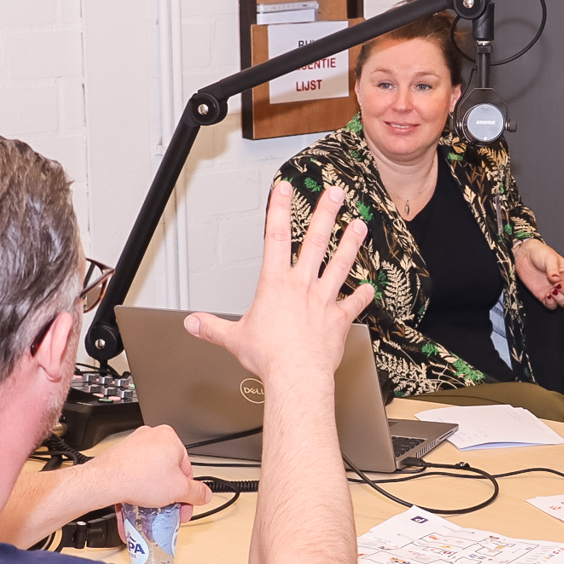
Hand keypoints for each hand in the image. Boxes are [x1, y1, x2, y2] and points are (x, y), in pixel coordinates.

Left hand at [94, 424, 209, 516]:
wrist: (106, 481)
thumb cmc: (138, 478)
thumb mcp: (179, 490)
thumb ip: (197, 493)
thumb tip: (204, 494)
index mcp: (170, 438)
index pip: (186, 468)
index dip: (186, 491)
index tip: (184, 504)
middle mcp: (151, 438)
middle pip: (167, 472)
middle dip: (168, 495)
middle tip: (168, 509)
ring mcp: (133, 446)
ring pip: (149, 476)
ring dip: (152, 496)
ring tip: (150, 510)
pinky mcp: (119, 457)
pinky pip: (134, 477)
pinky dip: (136, 492)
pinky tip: (136, 507)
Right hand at [185, 184, 373, 382]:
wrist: (297, 374)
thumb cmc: (270, 356)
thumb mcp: (234, 338)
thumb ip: (213, 327)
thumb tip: (194, 323)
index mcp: (275, 284)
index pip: (275, 236)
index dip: (279, 209)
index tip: (285, 189)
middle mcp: (302, 286)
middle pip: (315, 240)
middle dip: (326, 213)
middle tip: (335, 194)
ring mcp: (323, 300)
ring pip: (340, 264)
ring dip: (350, 243)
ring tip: (358, 225)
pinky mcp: (339, 318)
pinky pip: (354, 303)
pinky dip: (362, 295)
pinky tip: (369, 287)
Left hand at [514, 240, 563, 308]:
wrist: (524, 256)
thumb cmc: (540, 252)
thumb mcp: (550, 257)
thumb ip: (553, 269)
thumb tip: (556, 278)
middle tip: (558, 284)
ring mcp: (555, 291)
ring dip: (560, 300)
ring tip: (551, 290)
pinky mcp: (544, 296)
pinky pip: (552, 306)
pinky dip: (551, 304)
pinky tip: (546, 295)